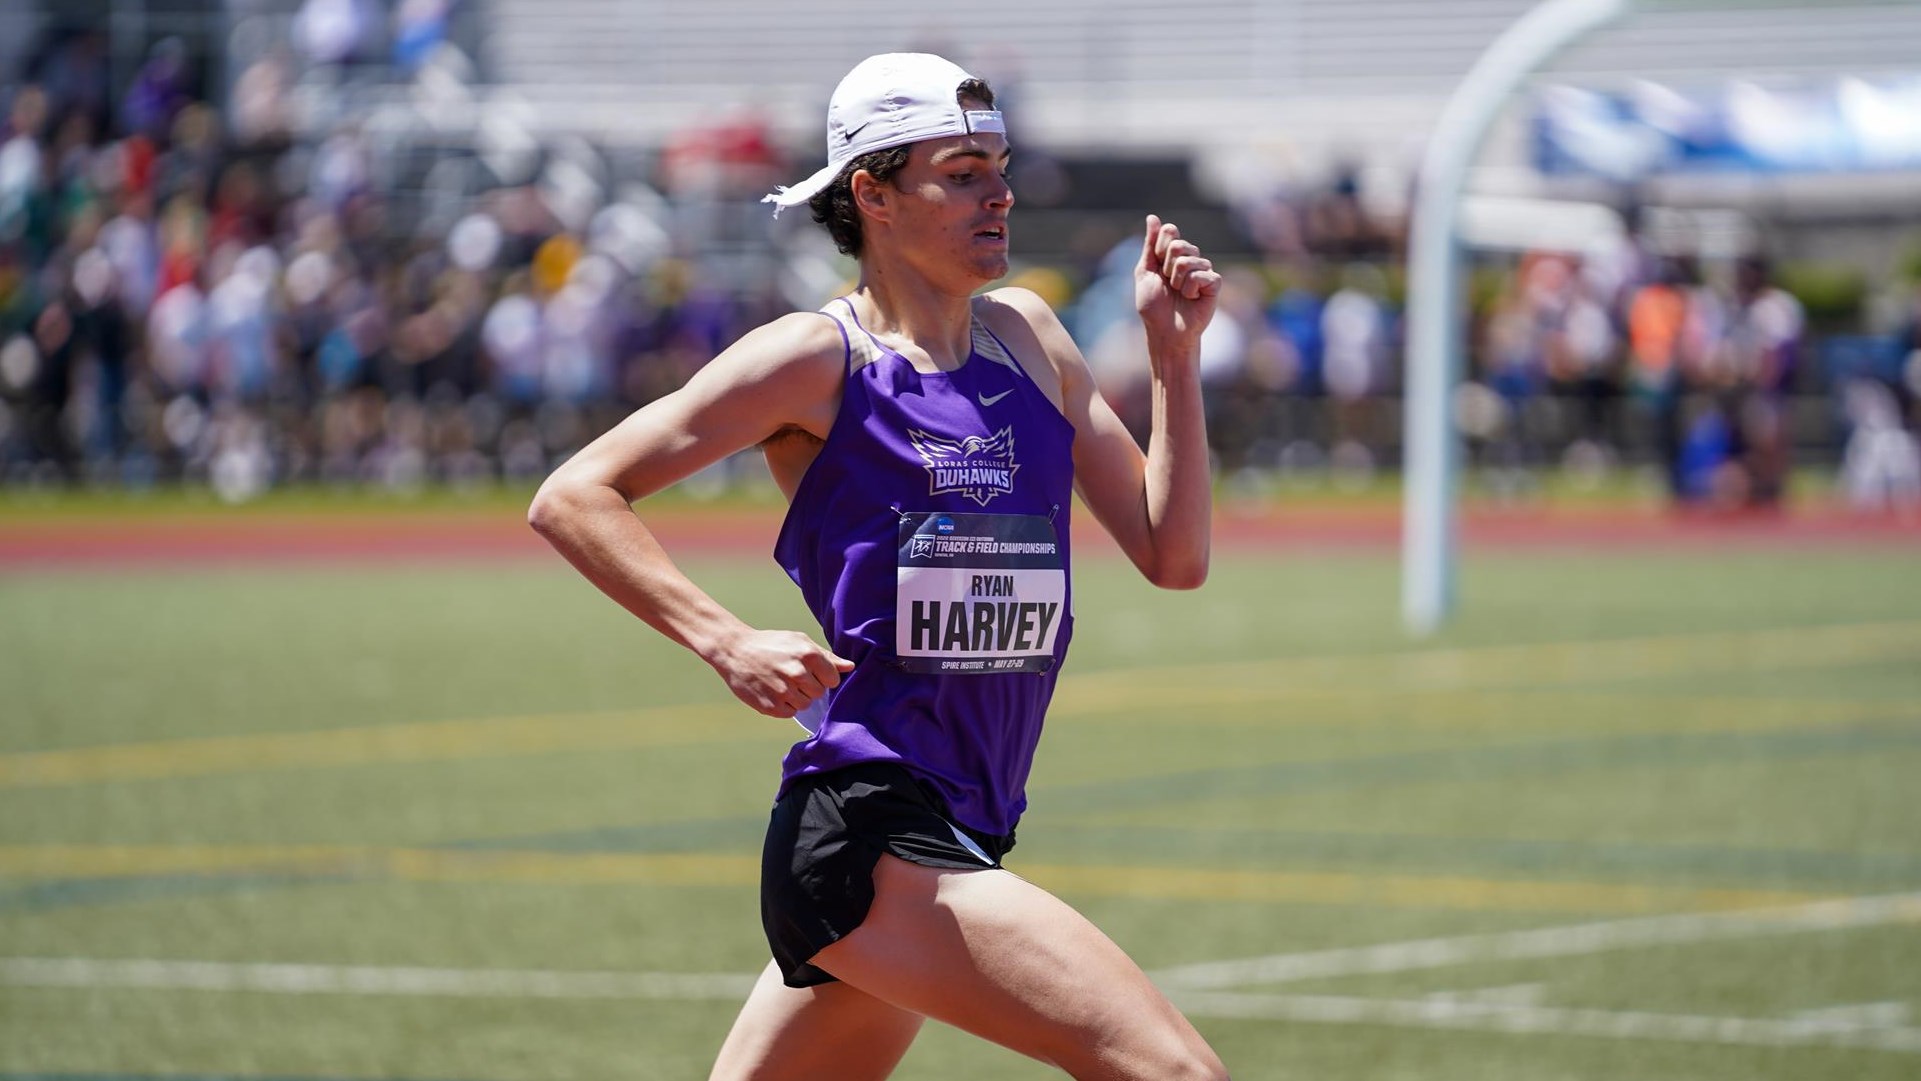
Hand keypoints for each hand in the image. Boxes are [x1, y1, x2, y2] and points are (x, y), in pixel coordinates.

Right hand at [707, 628, 854, 718]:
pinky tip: (772, 691)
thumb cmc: (770, 644)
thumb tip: (850, 667)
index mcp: (808, 655)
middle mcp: (797, 674)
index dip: (823, 677)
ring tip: (780, 683)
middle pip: (818, 694)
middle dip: (809, 687)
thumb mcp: (799, 641)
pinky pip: (789, 714)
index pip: (833, 680)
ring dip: (796, 697)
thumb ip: (826, 656)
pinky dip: (783, 706)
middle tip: (791, 676)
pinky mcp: (770, 706)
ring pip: (804, 705)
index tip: (811, 672)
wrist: (734, 651)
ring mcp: (783, 691)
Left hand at [1134, 214, 1221, 351]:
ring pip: (1187, 261)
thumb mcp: (1145, 272)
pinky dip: (1190, 289)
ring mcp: (1204, 270)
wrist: (1165, 332)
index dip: (1159, 248)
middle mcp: (1190, 258)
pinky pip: (1201, 274)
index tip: (1157, 267)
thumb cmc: (1154, 307)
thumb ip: (1150, 245)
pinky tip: (1192, 298)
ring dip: (1176, 281)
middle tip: (1169, 284)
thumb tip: (1152, 217)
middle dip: (1166, 267)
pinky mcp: (1214, 283)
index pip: (1169, 231)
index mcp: (1173, 254)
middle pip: (1177, 244)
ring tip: (1180, 294)